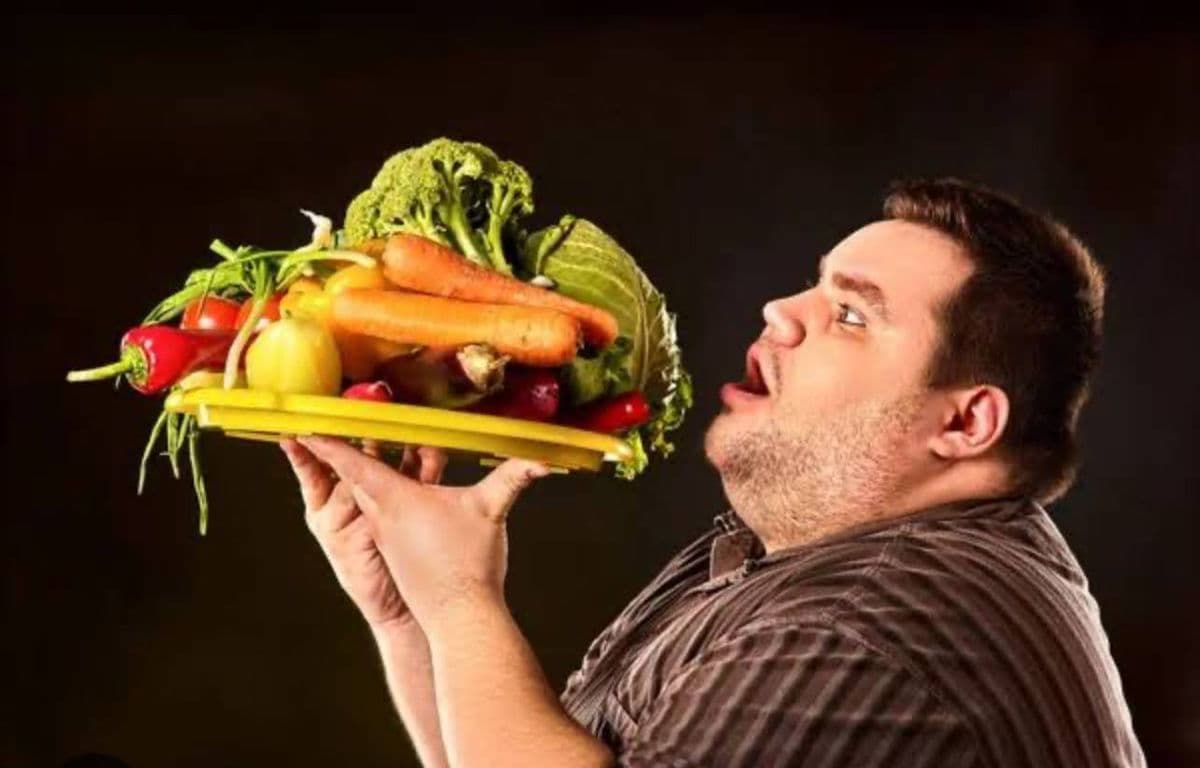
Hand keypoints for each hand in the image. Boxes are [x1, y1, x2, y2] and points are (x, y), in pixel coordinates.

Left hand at [295, 435, 549, 634]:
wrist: (459, 617)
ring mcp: (387, 536)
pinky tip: (406, 488)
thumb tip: (543, 461)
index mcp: (394, 501)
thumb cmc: (469, 565)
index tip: (305, 428)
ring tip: (376, 447)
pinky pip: (383, 514)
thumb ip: (514, 479)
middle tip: (340, 426)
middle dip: (349, 450)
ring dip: (371, 472)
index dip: (329, 445)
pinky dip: (386, 495)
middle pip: (358, 475)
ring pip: (372, 495)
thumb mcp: (490, 512)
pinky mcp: (397, 551)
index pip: (353, 465)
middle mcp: (382, 517)